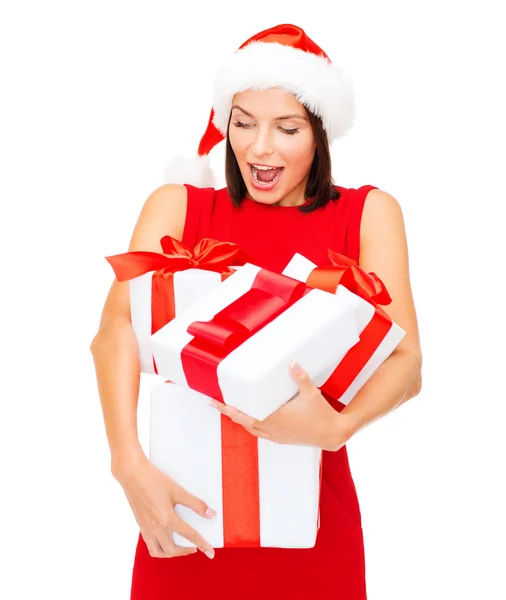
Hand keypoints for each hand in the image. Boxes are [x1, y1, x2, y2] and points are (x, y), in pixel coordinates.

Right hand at [112, 454, 215, 558]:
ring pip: (157, 551)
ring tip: (179, 546)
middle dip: (185, 552)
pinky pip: (149, 543)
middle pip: (171, 550)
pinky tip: (164, 537)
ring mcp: (145, 527)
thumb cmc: (154, 480)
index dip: (202, 544)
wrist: (131, 474)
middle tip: (195, 547)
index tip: (210, 552)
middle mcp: (155, 527)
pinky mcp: (140, 524)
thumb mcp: (177, 490)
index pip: (189, 535)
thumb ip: (195, 504)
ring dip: (170, 553)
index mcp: (166, 519)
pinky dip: (159, 546)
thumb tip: (211, 514)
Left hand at [210, 362, 352, 451]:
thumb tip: (292, 363)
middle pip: (243, 422)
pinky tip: (253, 420)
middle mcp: (272, 429)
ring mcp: (276, 435)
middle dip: (229, 413)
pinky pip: (261, 434)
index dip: (228, 409)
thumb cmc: (322, 415)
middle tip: (217, 404)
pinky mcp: (282, 439)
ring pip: (251, 429)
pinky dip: (252, 426)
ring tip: (232, 410)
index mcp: (275, 418)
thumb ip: (300, 377)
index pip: (244, 415)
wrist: (333, 435)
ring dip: (240, 420)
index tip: (216, 402)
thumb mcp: (311, 393)